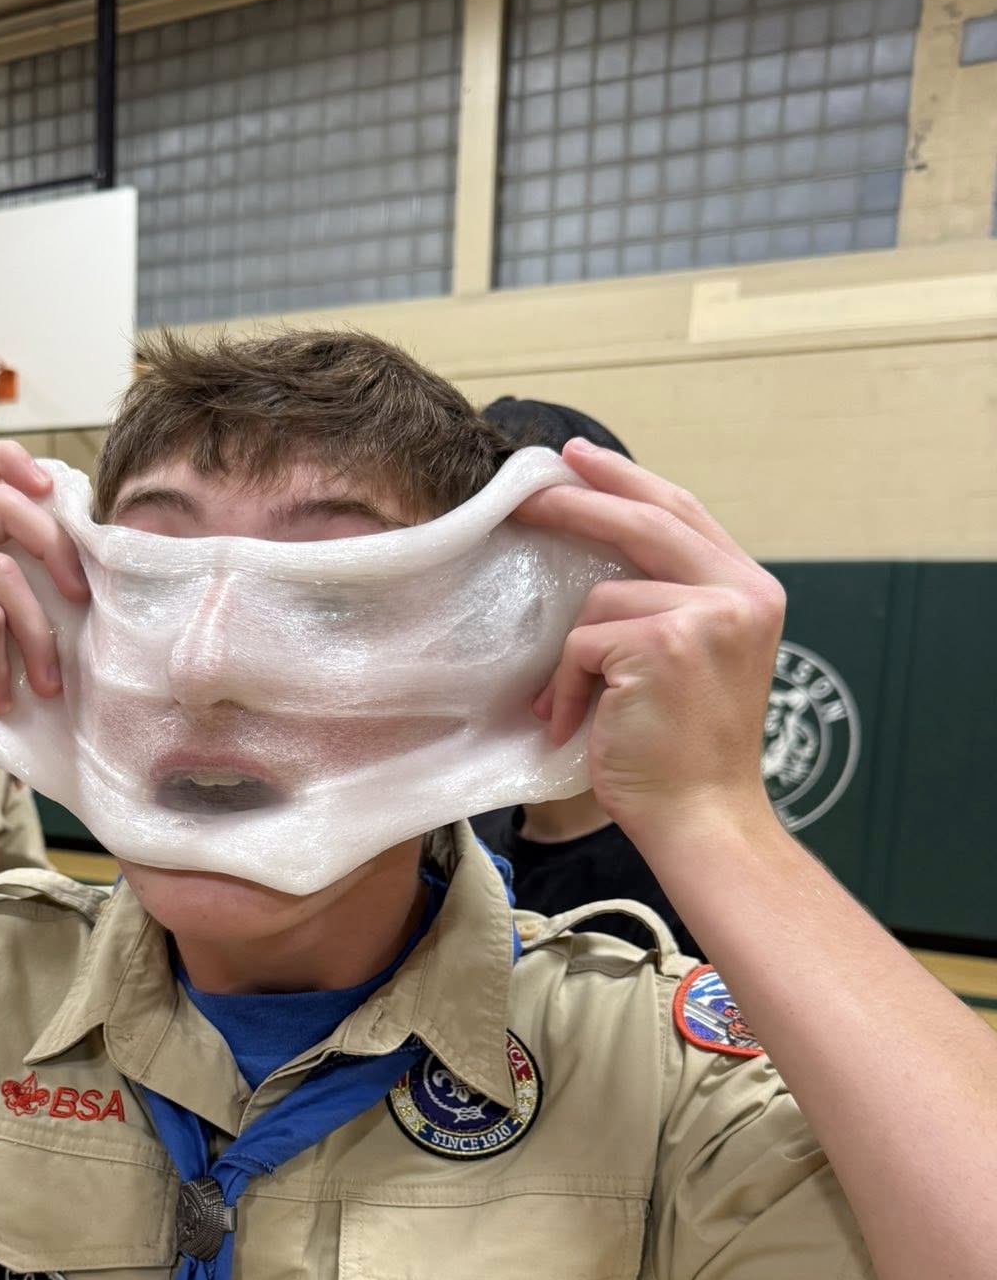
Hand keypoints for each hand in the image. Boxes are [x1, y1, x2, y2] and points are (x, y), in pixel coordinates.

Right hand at [0, 441, 88, 771]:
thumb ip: (9, 586)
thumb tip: (82, 571)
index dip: (13, 461)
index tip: (52, 492)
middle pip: (3, 501)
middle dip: (56, 549)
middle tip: (80, 600)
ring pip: (4, 572)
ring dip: (35, 636)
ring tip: (43, 683)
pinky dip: (0, 663)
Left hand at [512, 440, 784, 848]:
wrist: (702, 819)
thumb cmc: (684, 755)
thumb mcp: (695, 661)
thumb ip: (671, 604)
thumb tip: (598, 558)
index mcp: (751, 592)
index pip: (682, 513)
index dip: (627, 482)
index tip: (577, 460)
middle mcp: (740, 594)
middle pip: (646, 520)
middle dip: (579, 501)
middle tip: (529, 494)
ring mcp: (705, 616)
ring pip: (603, 596)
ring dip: (573, 656)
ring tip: (574, 706)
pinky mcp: (662, 644)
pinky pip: (583, 641)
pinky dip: (568, 685)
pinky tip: (575, 722)